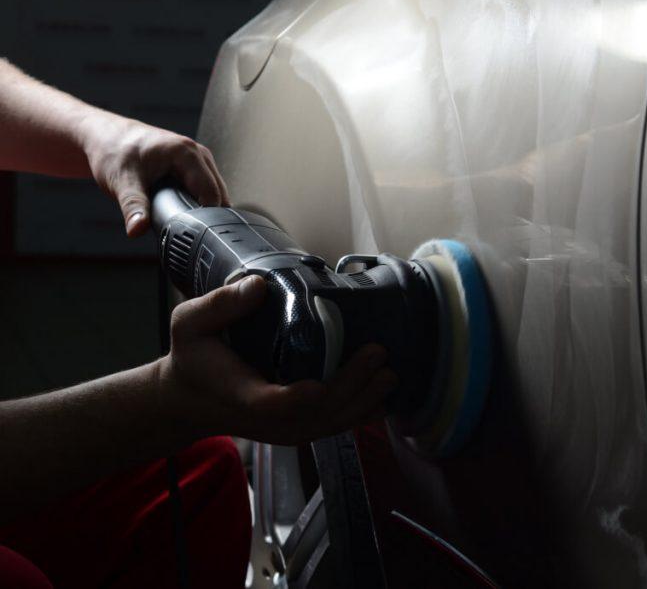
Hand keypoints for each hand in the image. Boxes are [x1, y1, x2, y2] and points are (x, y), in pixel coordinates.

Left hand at [80, 113, 228, 236]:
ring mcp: (198, 158)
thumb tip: (137, 230)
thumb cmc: (113, 150)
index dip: (206, 216)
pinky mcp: (193, 165)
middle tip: (187, 230)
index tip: (194, 233)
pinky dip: (198, 201)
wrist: (105, 135)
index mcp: (187, 153)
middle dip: (207, 214)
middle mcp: (198, 153)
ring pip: (214, 191)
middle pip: (218, 193)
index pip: (212, 192)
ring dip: (204, 208)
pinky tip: (184, 210)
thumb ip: (133, 207)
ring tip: (185, 221)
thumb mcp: (121, 181)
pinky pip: (206, 187)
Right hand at [158, 275, 397, 444]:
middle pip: (318, 413)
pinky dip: (362, 413)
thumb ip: (219, 305)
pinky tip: (384, 395)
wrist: (190, 399)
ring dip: (365, 401)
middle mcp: (269, 420)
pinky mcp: (299, 429)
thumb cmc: (194, 357)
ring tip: (389, 374)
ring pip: (332, 424)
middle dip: (352, 386)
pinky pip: (335, 426)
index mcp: (243, 396)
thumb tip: (258, 286)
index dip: (300, 398)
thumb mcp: (189, 324)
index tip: (321, 383)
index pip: (275, 404)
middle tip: (378, 354)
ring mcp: (287, 429)